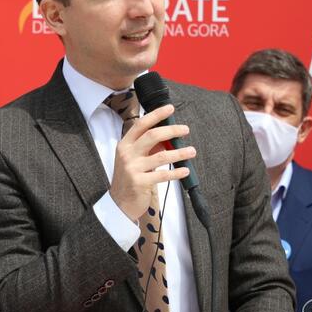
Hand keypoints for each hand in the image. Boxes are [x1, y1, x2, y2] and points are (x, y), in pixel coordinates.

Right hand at [109, 104, 194, 220]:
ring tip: (192, 151)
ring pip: (161, 156)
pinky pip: (162, 175)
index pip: (141, 124)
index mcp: (125, 144)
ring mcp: (132, 168)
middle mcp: (127, 154)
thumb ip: (149, 147)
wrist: (119, 203)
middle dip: (172, 130)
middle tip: (186, 129)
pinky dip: (176, 173)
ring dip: (180, 152)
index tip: (170, 108)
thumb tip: (170, 136)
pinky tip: (186, 170)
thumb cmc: (130, 178)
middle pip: (152, 136)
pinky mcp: (139, 182)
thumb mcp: (134, 159)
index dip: (156, 115)